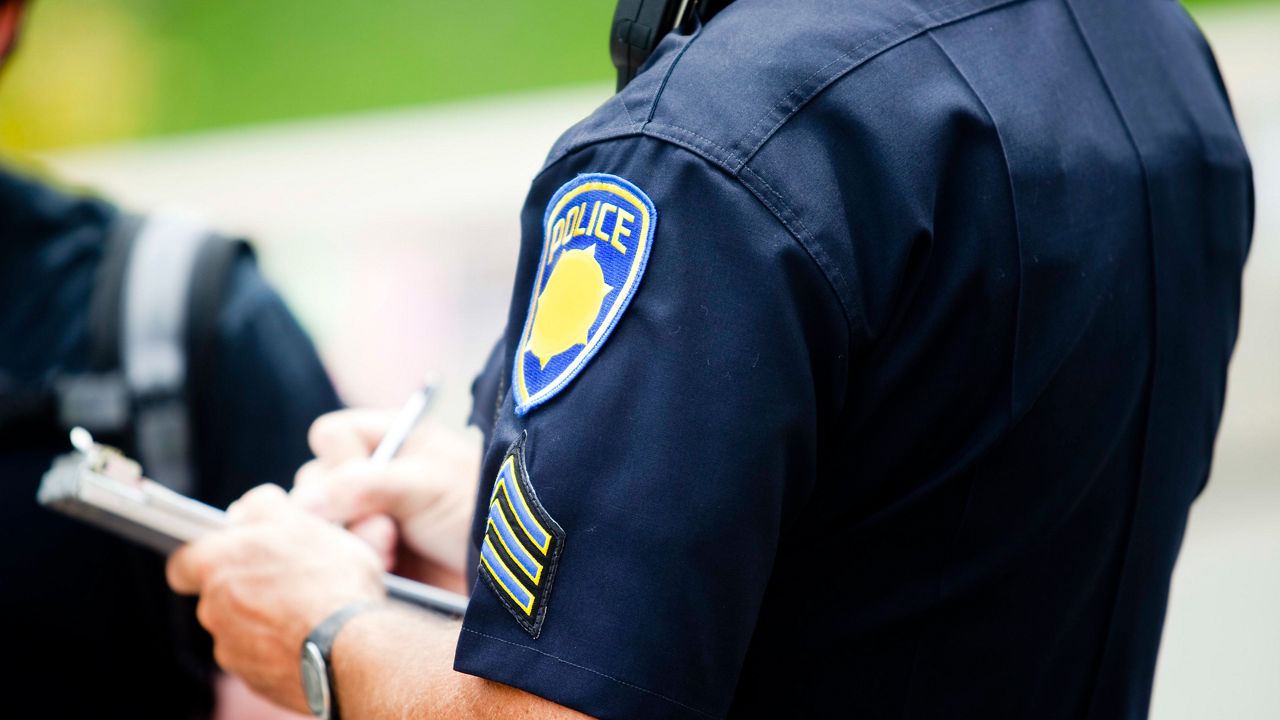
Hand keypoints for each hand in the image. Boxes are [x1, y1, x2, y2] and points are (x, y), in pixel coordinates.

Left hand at [167, 484, 384, 713]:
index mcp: (216, 565)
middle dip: (246, 589)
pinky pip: (261, 657)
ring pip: (240, 629)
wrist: (354, 647)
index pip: (183, 562)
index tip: (232, 554)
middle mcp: (212, 610)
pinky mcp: (255, 680)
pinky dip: (280, 648)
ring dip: (265, 619)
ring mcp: (231, 650)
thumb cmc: (330, 579)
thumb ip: (264, 506)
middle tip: (289, 579)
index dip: (206, 556)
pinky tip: (312, 638)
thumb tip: (245, 510)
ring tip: (309, 610)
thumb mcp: (303, 522)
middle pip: (218, 595)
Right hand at [292, 409, 480, 591]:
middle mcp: (369, 475)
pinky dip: (351, 566)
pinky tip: (383, 575)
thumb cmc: (476, 510)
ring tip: (391, 554)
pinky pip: (331, 559)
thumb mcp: (425, 485)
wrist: (505, 572)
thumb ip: (363, 484)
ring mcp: (364, 517)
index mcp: (388, 440)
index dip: (341, 460)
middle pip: (314, 484)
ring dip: (349, 542)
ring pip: (318, 526)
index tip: (370, 487)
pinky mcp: (365, 557)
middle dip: (342, 511)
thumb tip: (304, 502)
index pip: (330, 436)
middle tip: (386, 531)